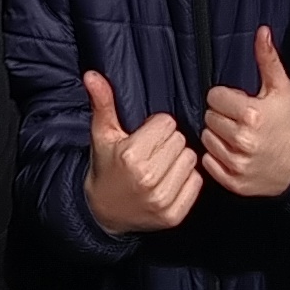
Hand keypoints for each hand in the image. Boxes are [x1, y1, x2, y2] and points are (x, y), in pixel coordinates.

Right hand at [82, 70, 200, 233]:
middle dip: (168, 143)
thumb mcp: (102, 135)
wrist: (104, 213)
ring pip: (191, 159)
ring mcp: (162, 199)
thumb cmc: (106, 168)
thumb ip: (102, 103)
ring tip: (161, 166)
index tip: (144, 137)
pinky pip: (197, 181)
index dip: (155, 127)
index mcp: (131, 156)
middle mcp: (148, 178)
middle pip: (181, 139)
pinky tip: (169, 181)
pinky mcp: (174, 215)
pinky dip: (187, 180)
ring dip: (179, 160)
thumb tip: (92, 74)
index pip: (167, 123)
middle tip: (152, 153)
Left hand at [198, 29, 289, 198]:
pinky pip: (208, 163)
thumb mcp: (281, 88)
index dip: (225, 97)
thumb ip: (267, 59)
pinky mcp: (234, 182)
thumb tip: (261, 31)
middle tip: (240, 119)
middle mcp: (242, 140)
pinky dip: (217, 158)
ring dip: (218, 137)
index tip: (238, 102)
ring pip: (206, 140)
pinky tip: (234, 152)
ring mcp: (237, 164)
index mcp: (251, 114)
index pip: (213, 97)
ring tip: (238, 136)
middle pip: (209, 118)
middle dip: (222, 116)